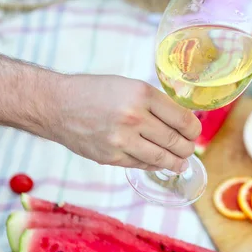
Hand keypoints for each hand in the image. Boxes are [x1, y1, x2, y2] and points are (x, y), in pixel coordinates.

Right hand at [48, 74, 200, 171]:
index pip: (182, 119)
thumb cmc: (96, 92)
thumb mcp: (130, 86)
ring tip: (180, 163)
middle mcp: (134, 117)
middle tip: (189, 149)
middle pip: (175, 141)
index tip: (194, 133)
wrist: (57, 106)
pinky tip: (158, 162)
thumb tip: (182, 123)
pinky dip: (153, 164)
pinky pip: (141, 164)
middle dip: (187, 148)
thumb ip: (155, 104)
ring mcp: (122, 140)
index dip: (194, 130)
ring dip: (175, 162)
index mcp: (142, 94)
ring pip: (161, 158)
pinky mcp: (111, 157)